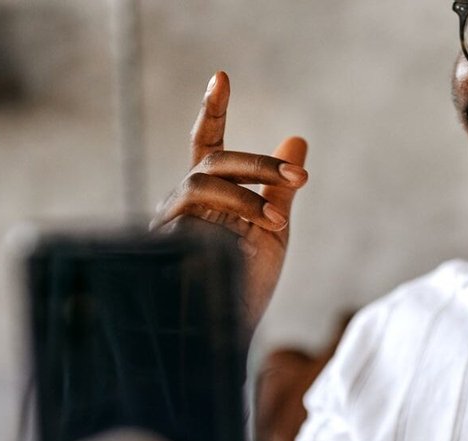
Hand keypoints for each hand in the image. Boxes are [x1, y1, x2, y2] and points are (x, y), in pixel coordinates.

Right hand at [152, 72, 308, 328]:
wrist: (225, 337)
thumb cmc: (244, 288)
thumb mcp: (273, 232)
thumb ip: (281, 189)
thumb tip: (297, 140)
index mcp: (210, 195)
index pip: (209, 144)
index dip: (213, 110)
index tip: (221, 76)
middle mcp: (185, 202)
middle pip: (215, 159)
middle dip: (260, 164)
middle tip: (303, 176)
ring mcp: (171, 221)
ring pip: (204, 179)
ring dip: (248, 191)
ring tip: (278, 221)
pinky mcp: (165, 240)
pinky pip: (193, 207)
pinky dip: (232, 209)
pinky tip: (260, 227)